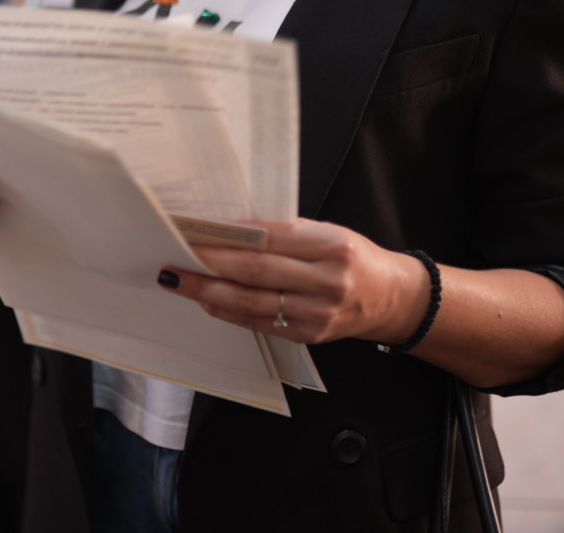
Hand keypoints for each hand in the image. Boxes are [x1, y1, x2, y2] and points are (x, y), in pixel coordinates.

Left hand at [157, 220, 428, 345]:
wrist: (389, 297)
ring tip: (178, 279)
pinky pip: (259, 323)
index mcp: (331, 245)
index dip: (228, 235)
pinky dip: (228, 311)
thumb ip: (284, 232)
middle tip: (173, 255)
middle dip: (208, 263)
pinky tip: (207, 299)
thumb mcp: (326, 232)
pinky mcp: (309, 335)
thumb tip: (228, 228)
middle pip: (255, 272)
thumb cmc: (352, 257)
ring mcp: (318, 313)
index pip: (268, 238)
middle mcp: (326, 281)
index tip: (194, 230)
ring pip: (251, 302)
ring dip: (208, 290)